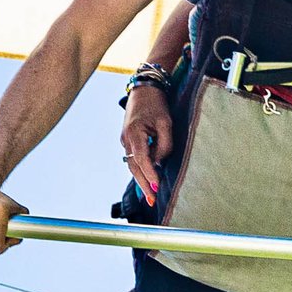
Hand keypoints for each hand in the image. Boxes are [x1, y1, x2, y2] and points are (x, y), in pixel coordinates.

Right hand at [121, 87, 174, 201]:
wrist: (144, 90)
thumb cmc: (156, 104)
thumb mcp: (166, 122)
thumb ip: (164, 144)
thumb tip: (160, 162)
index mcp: (134, 133)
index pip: (141, 159)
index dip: (149, 174)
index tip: (156, 187)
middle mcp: (126, 139)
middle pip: (134, 167)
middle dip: (143, 184)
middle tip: (151, 201)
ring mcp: (125, 140)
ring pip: (133, 164)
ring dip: (141, 179)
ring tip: (150, 196)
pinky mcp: (129, 141)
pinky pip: (134, 158)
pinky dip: (141, 169)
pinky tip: (148, 180)